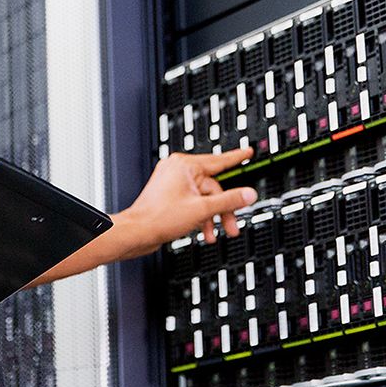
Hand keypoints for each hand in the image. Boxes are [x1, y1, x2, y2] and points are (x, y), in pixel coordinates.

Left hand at [118, 148, 257, 252]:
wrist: (138, 232)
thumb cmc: (159, 217)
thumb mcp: (202, 209)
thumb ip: (228, 201)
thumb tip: (248, 194)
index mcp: (184, 165)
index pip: (218, 160)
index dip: (236, 158)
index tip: (247, 153)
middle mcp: (177, 170)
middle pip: (213, 186)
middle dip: (223, 208)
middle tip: (231, 225)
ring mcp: (172, 182)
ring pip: (203, 197)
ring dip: (212, 216)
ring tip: (215, 233)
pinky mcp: (170, 195)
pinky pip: (193, 201)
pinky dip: (200, 215)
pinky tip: (203, 231)